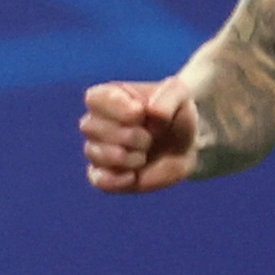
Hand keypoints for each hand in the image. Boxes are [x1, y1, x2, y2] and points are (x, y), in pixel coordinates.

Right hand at [81, 75, 202, 191]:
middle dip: (127, 135)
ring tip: (144, 155)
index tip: (140, 112)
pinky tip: (133, 176)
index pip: (94, 99)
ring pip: (93, 152)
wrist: (184, 147)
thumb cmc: (176, 115)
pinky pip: (97, 179)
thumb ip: (169, 96)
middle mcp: (97, 122)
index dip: (116, 107)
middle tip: (150, 137)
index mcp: (109, 96)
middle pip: (90, 126)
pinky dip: (115, 179)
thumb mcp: (180, 95)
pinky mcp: (104, 176)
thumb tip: (151, 111)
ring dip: (125, 156)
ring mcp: (98, 150)